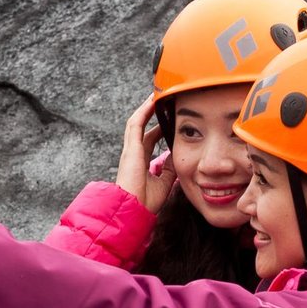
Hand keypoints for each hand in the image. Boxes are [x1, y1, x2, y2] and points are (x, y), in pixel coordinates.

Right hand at [115, 94, 175, 213]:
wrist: (134, 210)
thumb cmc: (146, 202)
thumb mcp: (164, 182)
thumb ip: (170, 168)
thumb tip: (177, 154)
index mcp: (140, 162)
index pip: (149, 140)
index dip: (159, 130)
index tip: (169, 122)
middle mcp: (133, 154)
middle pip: (142, 128)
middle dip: (151, 115)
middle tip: (162, 103)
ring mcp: (130, 150)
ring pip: (137, 122)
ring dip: (146, 109)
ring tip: (156, 96)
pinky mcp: (130, 148)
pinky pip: (135, 124)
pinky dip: (143, 112)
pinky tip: (151, 102)